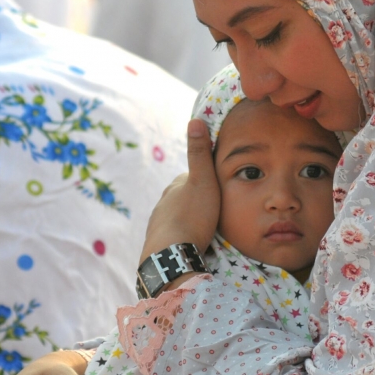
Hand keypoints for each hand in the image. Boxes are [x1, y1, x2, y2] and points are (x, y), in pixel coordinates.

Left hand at [140, 119, 219, 263]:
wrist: (171, 255)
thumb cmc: (193, 216)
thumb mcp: (203, 181)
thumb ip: (200, 153)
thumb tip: (195, 119)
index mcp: (175, 186)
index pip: (192, 178)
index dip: (206, 181)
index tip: (218, 189)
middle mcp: (163, 202)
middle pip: (183, 198)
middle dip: (196, 203)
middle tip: (214, 213)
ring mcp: (157, 223)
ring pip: (176, 218)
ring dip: (188, 221)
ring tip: (204, 231)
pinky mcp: (155, 243)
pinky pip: (172, 236)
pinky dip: (181, 238)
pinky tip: (190, 245)